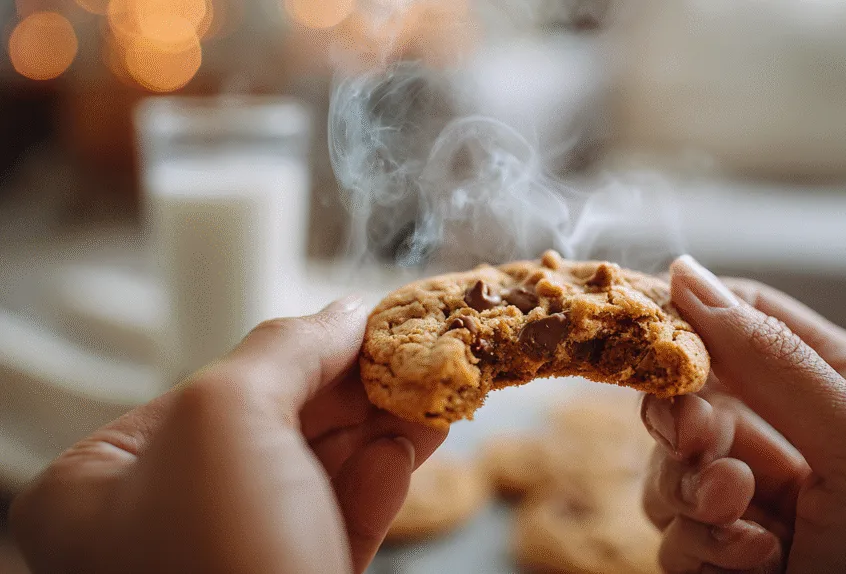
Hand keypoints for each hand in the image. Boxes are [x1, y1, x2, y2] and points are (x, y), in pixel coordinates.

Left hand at [10, 297, 446, 573]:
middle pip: (274, 425)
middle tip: (416, 351)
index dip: (301, 350)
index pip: (214, 387)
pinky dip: (378, 481)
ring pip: (316, 471)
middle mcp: (160, 520)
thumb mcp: (230, 417)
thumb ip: (284, 351)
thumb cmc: (218, 556)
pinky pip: (336, 518)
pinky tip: (409, 449)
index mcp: (104, 482)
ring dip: (380, 428)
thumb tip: (344, 314)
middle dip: (354, 388)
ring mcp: (226, 558)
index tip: (373, 320)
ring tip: (434, 392)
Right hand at [641, 257, 845, 572]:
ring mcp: (740, 496)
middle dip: (682, 422)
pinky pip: (668, 533)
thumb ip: (778, 362)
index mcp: (822, 382)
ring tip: (750, 529)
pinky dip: (703, 548)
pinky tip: (757, 563)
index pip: (735, 319)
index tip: (659, 349)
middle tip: (700, 446)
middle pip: (681, 393)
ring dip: (694, 496)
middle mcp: (774, 432)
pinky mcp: (715, 553)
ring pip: (663, 467)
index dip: (690, 324)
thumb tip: (688, 274)